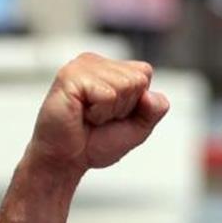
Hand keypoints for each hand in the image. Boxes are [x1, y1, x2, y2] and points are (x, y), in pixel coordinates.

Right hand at [26, 52, 169, 176]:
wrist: (67, 159)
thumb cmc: (96, 141)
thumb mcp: (138, 128)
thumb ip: (154, 110)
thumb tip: (150, 95)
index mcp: (110, 68)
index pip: (144, 73)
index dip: (136, 102)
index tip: (114, 114)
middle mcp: (95, 63)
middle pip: (137, 79)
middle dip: (124, 107)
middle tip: (99, 117)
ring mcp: (81, 67)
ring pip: (125, 85)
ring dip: (110, 111)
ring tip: (89, 116)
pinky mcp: (70, 77)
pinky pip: (107, 94)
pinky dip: (99, 113)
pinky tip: (81, 114)